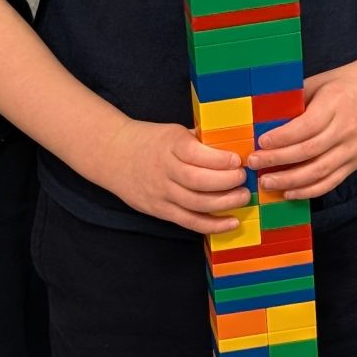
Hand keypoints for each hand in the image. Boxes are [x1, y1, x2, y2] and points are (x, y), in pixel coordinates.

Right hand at [100, 119, 248, 233]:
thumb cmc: (149, 140)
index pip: (195, 154)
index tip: (237, 160)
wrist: (112, 154)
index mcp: (169, 144)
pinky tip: (231, 222)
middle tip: (243, 178)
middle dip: (226, 182)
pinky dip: (212, 225)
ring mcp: (160, 192)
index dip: (220, 160)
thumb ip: (199, 141)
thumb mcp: (173, 131)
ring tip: (242, 197)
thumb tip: (234, 146)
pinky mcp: (159, 210)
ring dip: (224, 203)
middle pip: (198, 181)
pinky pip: (189, 221)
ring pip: (196, 203)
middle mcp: (163, 169)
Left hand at [250, 65, 356, 202]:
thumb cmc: (346, 84)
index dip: (281, 138)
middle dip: (277, 160)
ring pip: (319, 171)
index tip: (260, 142)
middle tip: (254, 163)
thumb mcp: (320, 82)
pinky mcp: (356, 162)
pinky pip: (331, 181)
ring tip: (267, 182)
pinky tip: (289, 192)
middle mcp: (346, 129)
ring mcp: (353, 149)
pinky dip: (309, 190)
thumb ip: (296, 99)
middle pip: (309, 151)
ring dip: (290, 180)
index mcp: (336, 104)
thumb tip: (264, 116)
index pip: (305, 127)